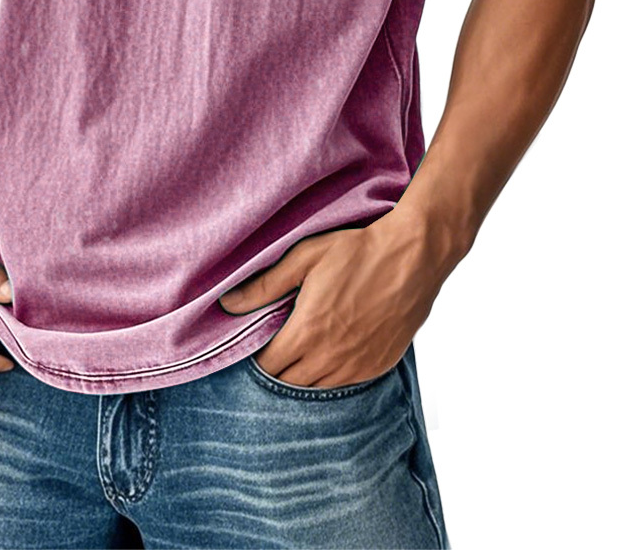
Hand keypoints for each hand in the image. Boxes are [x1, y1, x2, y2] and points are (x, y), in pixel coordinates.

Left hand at [218, 208, 447, 387]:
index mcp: (308, 332)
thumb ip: (265, 285)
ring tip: (300, 352)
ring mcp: (357, 366)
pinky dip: (332, 376)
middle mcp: (331, 357)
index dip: (256, 359)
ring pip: (317, 389)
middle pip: (289, 384)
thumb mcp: (305, 258)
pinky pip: (346, 385)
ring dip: (304, 376)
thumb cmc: (357, 251)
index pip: (268, 368)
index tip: (255, 345)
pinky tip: (330, 354)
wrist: (413, 255)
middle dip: (277, 371)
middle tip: (275, 349)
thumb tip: (227, 304)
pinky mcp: (379, 366)